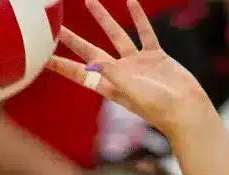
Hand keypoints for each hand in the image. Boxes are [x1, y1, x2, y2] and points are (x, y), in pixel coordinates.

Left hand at [47, 0, 211, 138]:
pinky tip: (131, 1)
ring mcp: (137, 64)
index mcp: (109, 86)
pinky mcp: (155, 56)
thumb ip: (114, 76)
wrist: (187, 110)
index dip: (60, 65)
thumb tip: (94, 62)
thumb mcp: (133, 93)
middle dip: (72, 40)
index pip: (78, 74)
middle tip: (56, 26)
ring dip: (103, 18)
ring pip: (116, 35)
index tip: (41, 57)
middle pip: (90, 52)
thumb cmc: (159, 108)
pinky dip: (139, 17)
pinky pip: (145, 32)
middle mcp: (120, 73)